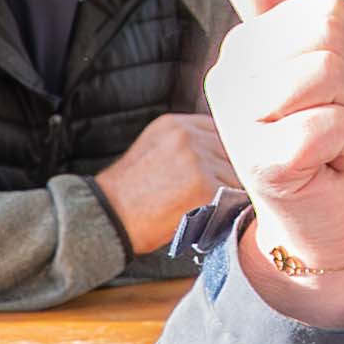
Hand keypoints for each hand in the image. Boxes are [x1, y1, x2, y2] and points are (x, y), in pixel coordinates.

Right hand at [88, 113, 230, 265]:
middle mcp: (187, 136)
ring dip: (232, 190)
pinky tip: (213, 215)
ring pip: (237, 173)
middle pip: (232, 151)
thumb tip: (225, 150)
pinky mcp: (204, 186)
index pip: (222, 129)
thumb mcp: (153, 150)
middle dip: (230, 172)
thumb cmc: (129, 193)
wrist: (106, 218)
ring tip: (210, 205)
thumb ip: (185, 144)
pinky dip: (230, 208)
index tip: (225, 166)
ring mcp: (196, 159)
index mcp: (174, 124)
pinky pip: (235, 195)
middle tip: (216, 192)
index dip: (226, 151)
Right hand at [207, 0, 343, 330]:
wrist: (333, 219)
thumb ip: (288, 21)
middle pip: (326, 42)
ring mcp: (238, 121)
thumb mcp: (321, 70)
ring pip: (326, 76)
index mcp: (242, 52)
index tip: (331, 93)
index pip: (325, 12)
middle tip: (333, 120)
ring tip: (330, 139)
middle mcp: (227, 80)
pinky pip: (328, 125)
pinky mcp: (260, 161)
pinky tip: (327, 164)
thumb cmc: (329, 143)